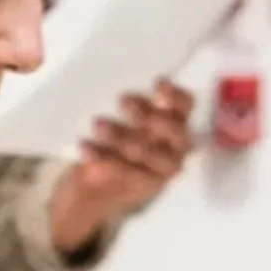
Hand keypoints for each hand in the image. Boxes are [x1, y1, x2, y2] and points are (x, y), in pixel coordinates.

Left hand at [47, 82, 195, 255]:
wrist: (99, 186)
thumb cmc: (116, 140)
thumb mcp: (124, 118)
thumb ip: (128, 104)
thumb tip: (113, 84)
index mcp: (176, 122)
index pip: (186, 105)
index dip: (174, 94)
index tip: (156, 83)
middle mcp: (176, 145)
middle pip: (174, 130)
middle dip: (148, 114)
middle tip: (123, 102)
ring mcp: (163, 169)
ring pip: (147, 151)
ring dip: (121, 135)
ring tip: (98, 124)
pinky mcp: (143, 186)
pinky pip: (125, 172)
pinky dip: (102, 157)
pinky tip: (85, 146)